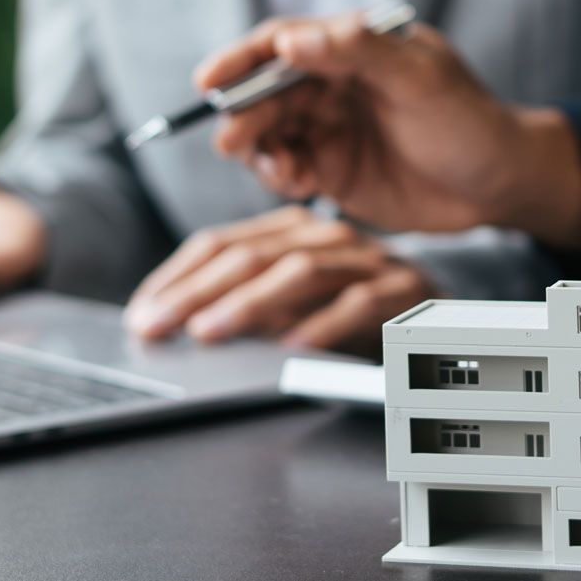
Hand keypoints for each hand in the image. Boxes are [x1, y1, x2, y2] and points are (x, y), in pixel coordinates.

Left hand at [123, 205, 433, 351]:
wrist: (438, 321)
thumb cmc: (353, 317)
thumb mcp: (291, 308)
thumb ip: (245, 307)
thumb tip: (178, 326)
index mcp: (293, 231)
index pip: (221, 243)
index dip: (177, 278)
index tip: (143, 316)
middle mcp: (327, 237)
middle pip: (253, 254)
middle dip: (198, 292)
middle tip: (160, 327)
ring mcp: (367, 261)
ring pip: (302, 271)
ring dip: (251, 303)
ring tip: (211, 332)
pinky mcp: (403, 291)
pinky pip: (358, 304)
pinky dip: (323, 326)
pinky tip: (292, 349)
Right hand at [198, 12, 580, 250]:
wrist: (499, 184)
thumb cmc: (469, 120)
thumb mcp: (421, 79)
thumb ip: (359, 52)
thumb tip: (293, 39)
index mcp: (352, 47)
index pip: (282, 43)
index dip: (241, 59)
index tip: (208, 79)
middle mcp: (333, 84)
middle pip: (267, 91)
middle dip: (244, 113)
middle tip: (233, 141)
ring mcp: (329, 128)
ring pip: (269, 132)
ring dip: (259, 149)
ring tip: (279, 169)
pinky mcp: (331, 171)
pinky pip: (286, 169)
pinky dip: (278, 174)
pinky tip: (295, 183)